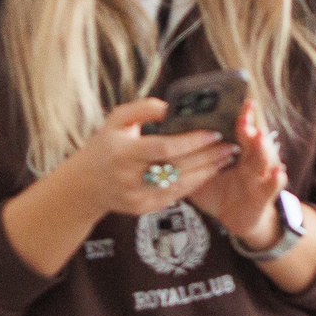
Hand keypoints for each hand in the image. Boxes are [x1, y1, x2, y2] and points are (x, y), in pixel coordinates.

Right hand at [56, 98, 236, 220]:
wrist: (84, 186)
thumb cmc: (104, 147)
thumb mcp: (115, 121)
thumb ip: (143, 109)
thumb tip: (171, 106)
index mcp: (122, 153)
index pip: (163, 147)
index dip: (191, 141)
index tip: (214, 131)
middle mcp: (129, 177)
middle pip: (177, 168)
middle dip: (208, 156)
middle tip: (231, 144)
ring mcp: (136, 196)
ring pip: (181, 185)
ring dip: (208, 170)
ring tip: (227, 156)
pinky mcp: (143, 208)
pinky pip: (176, 196)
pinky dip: (196, 182)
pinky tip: (211, 170)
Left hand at [186, 99, 289, 247]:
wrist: (237, 218)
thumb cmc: (217, 192)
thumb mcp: (200, 172)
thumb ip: (188, 156)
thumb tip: (164, 138)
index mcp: (237, 150)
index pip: (239, 129)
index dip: (241, 116)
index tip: (240, 102)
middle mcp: (251, 158)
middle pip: (254, 139)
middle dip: (251, 126)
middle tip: (245, 114)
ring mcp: (261, 175)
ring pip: (265, 158)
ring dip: (263, 147)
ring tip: (259, 136)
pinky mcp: (265, 194)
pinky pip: (272, 186)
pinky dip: (276, 179)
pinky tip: (279, 172)